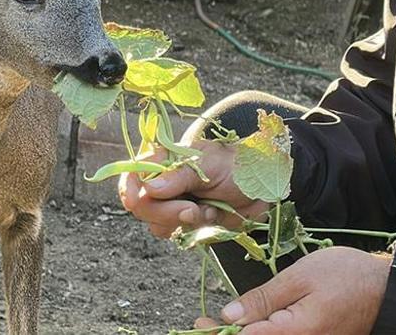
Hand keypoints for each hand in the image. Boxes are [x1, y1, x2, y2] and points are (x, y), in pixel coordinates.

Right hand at [118, 138, 269, 237]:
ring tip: (208, 209)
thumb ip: (178, 176)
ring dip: (182, 222)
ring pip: (157, 224)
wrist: (265, 184)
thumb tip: (149, 189)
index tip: (138, 201)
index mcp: (162, 160)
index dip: (130, 190)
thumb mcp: (208, 163)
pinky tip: (212, 215)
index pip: (132, 176)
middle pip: (141, 206)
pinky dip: (195, 229)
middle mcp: (163, 183)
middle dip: (166, 212)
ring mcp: (174, 204)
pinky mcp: (187, 223)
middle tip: (192, 210)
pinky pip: (177, 234)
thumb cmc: (236, 163)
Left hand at [193, 247, 390, 334]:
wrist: (391, 290)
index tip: (198, 323)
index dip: (217, 334)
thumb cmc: (348, 277)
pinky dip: (263, 332)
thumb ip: (263, 300)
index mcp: (294, 333)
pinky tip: (251, 324)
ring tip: (222, 322)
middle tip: (203, 323)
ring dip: (245, 334)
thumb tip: (230, 317)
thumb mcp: (299, 278)